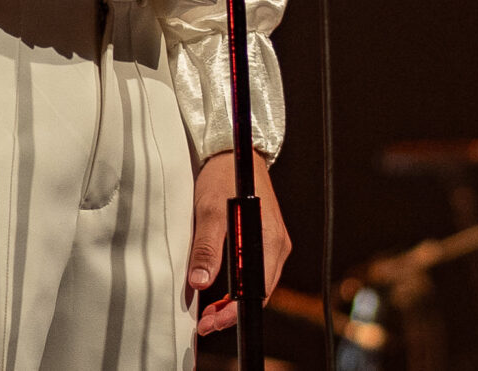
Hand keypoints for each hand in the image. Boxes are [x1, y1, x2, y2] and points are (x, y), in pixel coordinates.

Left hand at [188, 148, 288, 335]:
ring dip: (236, 301)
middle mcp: (277, 245)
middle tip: (206, 324)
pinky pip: (256, 272)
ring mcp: (274, 244)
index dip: (234, 310)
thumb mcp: (209, 211)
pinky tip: (221, 293)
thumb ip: (206, 248)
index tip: (212, 322)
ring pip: (258, 284)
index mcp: (269, 240)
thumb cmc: (224, 177)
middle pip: (260, 291)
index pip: (256, 289)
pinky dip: (240, 287)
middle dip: (233, 311)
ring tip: (210, 313)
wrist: (235, 152)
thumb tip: (199, 282)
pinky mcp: (266, 241)